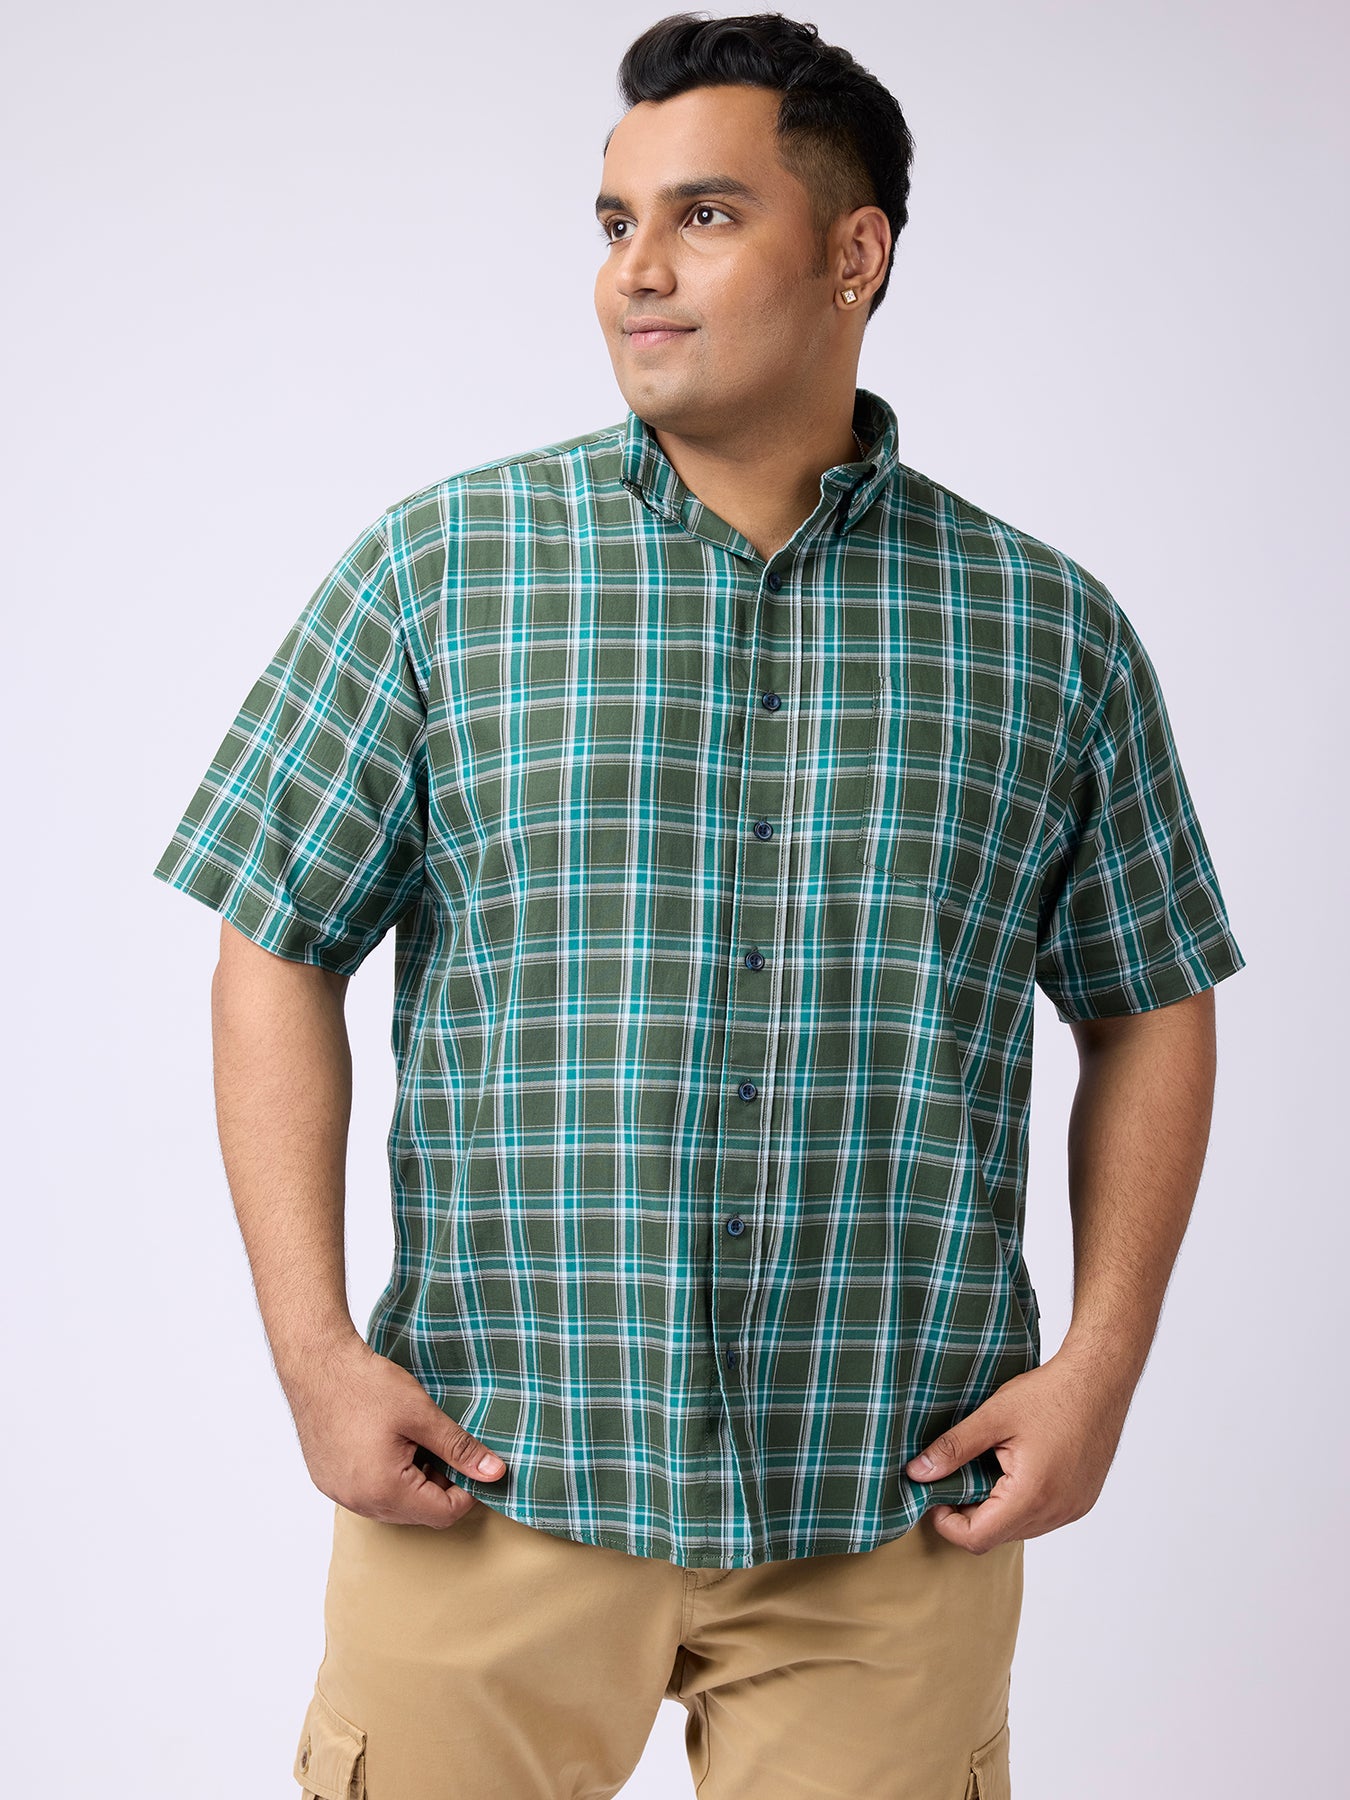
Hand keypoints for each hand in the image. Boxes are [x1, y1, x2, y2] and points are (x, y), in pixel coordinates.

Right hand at [282, 1331, 507, 1528]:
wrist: (317, 1363)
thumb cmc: (367, 1386)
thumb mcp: (422, 1415)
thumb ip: (460, 1448)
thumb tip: (495, 1473)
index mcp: (385, 1491)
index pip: (442, 1514)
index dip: (467, 1492)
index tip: (474, 1464)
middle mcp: (358, 1502)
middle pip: (417, 1513)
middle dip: (440, 1486)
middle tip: (447, 1448)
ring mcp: (339, 1493)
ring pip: (392, 1505)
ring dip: (414, 1483)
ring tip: (418, 1443)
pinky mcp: (328, 1479)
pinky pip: (368, 1493)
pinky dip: (387, 1478)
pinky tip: (391, 1445)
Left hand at [903, 1345, 1134, 1552]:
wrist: (1099, 1381)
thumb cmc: (1049, 1394)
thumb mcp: (993, 1416)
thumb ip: (953, 1448)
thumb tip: (917, 1473)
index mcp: (1031, 1495)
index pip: (977, 1539)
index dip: (947, 1523)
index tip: (933, 1495)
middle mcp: (1056, 1512)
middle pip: (997, 1536)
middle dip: (968, 1515)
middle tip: (954, 1478)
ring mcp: (1073, 1510)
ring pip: (1020, 1529)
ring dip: (995, 1510)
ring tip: (984, 1469)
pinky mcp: (1082, 1501)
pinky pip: (1042, 1518)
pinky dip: (1020, 1504)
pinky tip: (1012, 1471)